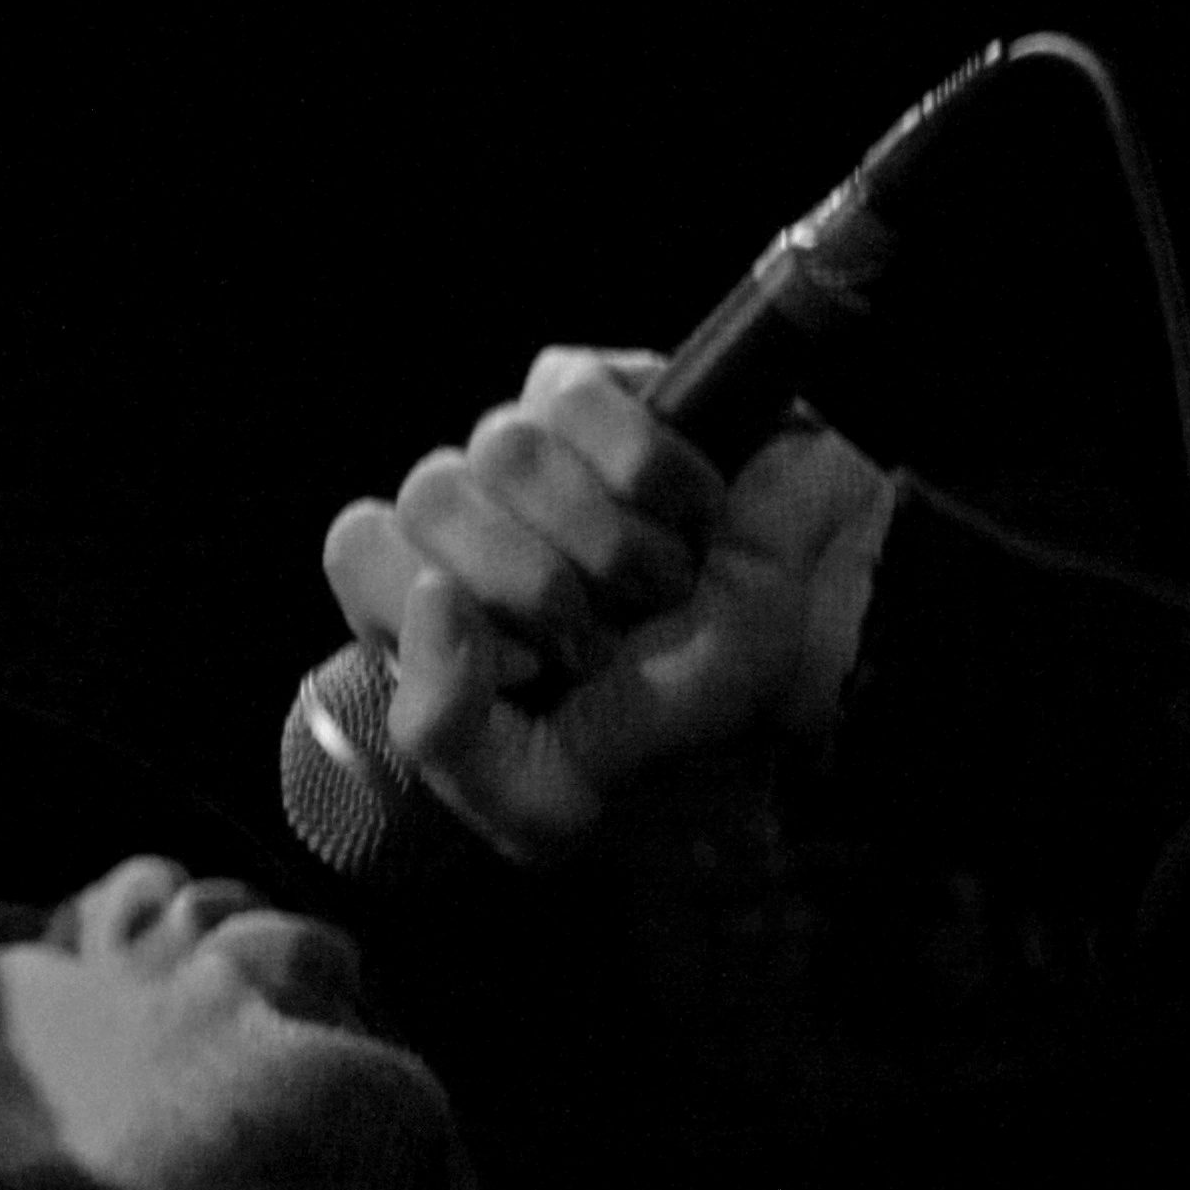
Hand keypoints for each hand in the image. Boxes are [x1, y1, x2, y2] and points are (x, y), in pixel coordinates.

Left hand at [320, 348, 891, 864]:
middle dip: (536, 583)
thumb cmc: (691, 725)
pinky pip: (578, 395)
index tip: (524, 660)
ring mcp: (535, 450)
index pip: (359, 549)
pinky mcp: (605, 392)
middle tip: (610, 632)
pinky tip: (696, 513)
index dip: (428, 597)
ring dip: (611, 541)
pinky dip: (651, 471)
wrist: (829, 648)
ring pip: (505, 445)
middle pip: (428, 494)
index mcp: (435, 618)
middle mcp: (472, 525)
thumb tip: (429, 597)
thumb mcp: (554, 797)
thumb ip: (444, 738)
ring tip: (670, 582)